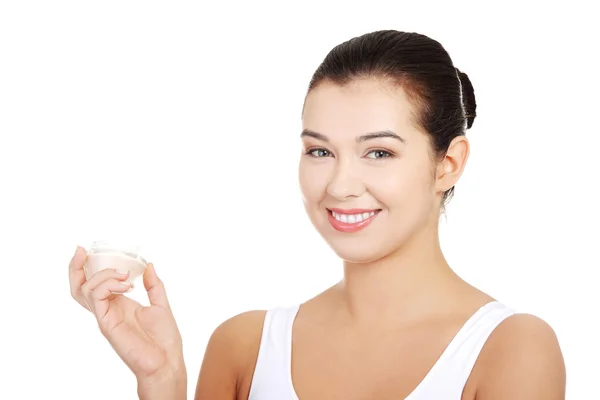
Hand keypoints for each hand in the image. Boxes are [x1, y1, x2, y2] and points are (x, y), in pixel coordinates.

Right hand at [69, 246, 185, 381]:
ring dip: (104, 275)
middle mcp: (108, 309)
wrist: (166, 360)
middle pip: (79, 287)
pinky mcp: (107, 324)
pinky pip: (97, 298)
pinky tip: (127, 286)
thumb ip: (153, 285)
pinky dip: (109, 286)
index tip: (87, 250)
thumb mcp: (161, 304)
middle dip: (76, 267)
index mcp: (119, 303)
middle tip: (82, 251)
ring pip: (86, 289)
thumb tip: (148, 265)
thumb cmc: (164, 339)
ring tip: (125, 276)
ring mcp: (105, 316)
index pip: (94, 284)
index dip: (86, 267)